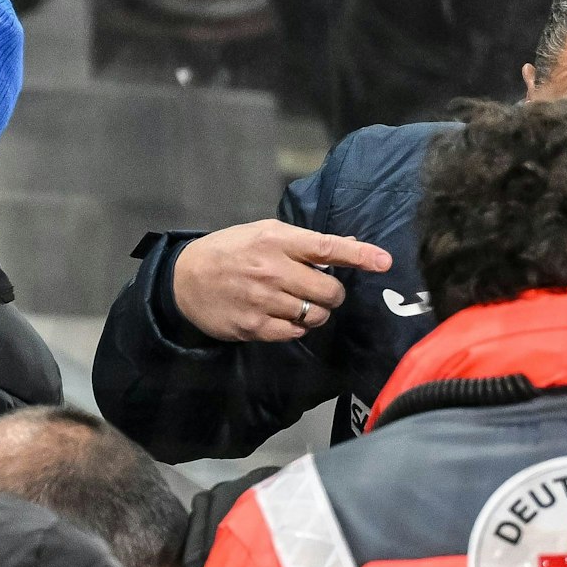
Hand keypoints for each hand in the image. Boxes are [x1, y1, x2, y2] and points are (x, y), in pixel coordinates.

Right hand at [171, 220, 392, 341]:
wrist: (183, 280)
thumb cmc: (231, 252)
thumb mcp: (264, 234)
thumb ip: (307, 242)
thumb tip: (350, 244)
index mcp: (275, 240)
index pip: (327, 248)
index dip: (359, 255)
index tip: (384, 261)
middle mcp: (271, 270)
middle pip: (329, 291)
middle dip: (332, 294)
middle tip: (318, 290)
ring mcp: (262, 300)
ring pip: (316, 316)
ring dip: (316, 313)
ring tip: (297, 303)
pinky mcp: (254, 326)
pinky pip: (295, 332)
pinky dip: (296, 327)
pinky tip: (282, 316)